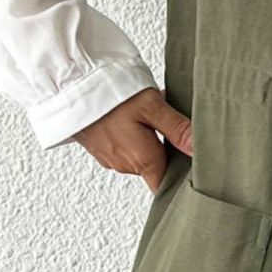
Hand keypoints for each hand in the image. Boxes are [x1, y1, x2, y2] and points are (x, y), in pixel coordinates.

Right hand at [72, 87, 193, 192]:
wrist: (70, 86)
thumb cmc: (110, 95)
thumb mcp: (152, 107)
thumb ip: (178, 130)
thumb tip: (201, 150)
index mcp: (143, 160)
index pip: (166, 186)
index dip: (182, 181)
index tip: (196, 171)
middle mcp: (125, 165)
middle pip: (157, 168)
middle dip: (169, 150)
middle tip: (178, 126)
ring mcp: (110, 157)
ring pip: (141, 155)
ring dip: (152, 139)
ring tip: (156, 114)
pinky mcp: (100, 147)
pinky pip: (125, 146)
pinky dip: (135, 134)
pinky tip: (136, 114)